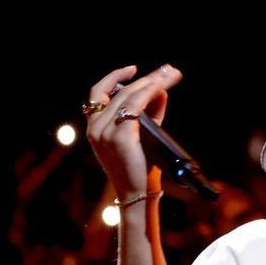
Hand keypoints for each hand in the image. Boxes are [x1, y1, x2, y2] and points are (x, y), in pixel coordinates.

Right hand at [85, 64, 182, 198]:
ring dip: (152, 81)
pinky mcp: (120, 135)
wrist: (137, 195)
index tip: (135, 69)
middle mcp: (95, 127)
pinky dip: (150, 92)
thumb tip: (161, 91)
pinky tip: (163, 87)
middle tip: (169, 69)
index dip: (115, 78)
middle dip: (147, 78)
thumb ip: (150, 114)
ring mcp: (105, 131)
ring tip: (171, 74)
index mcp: (95, 127)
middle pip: (119, 91)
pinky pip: (136, 105)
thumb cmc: (140, 169)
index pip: (98, 94)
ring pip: (129, 95)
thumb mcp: (142, 137)